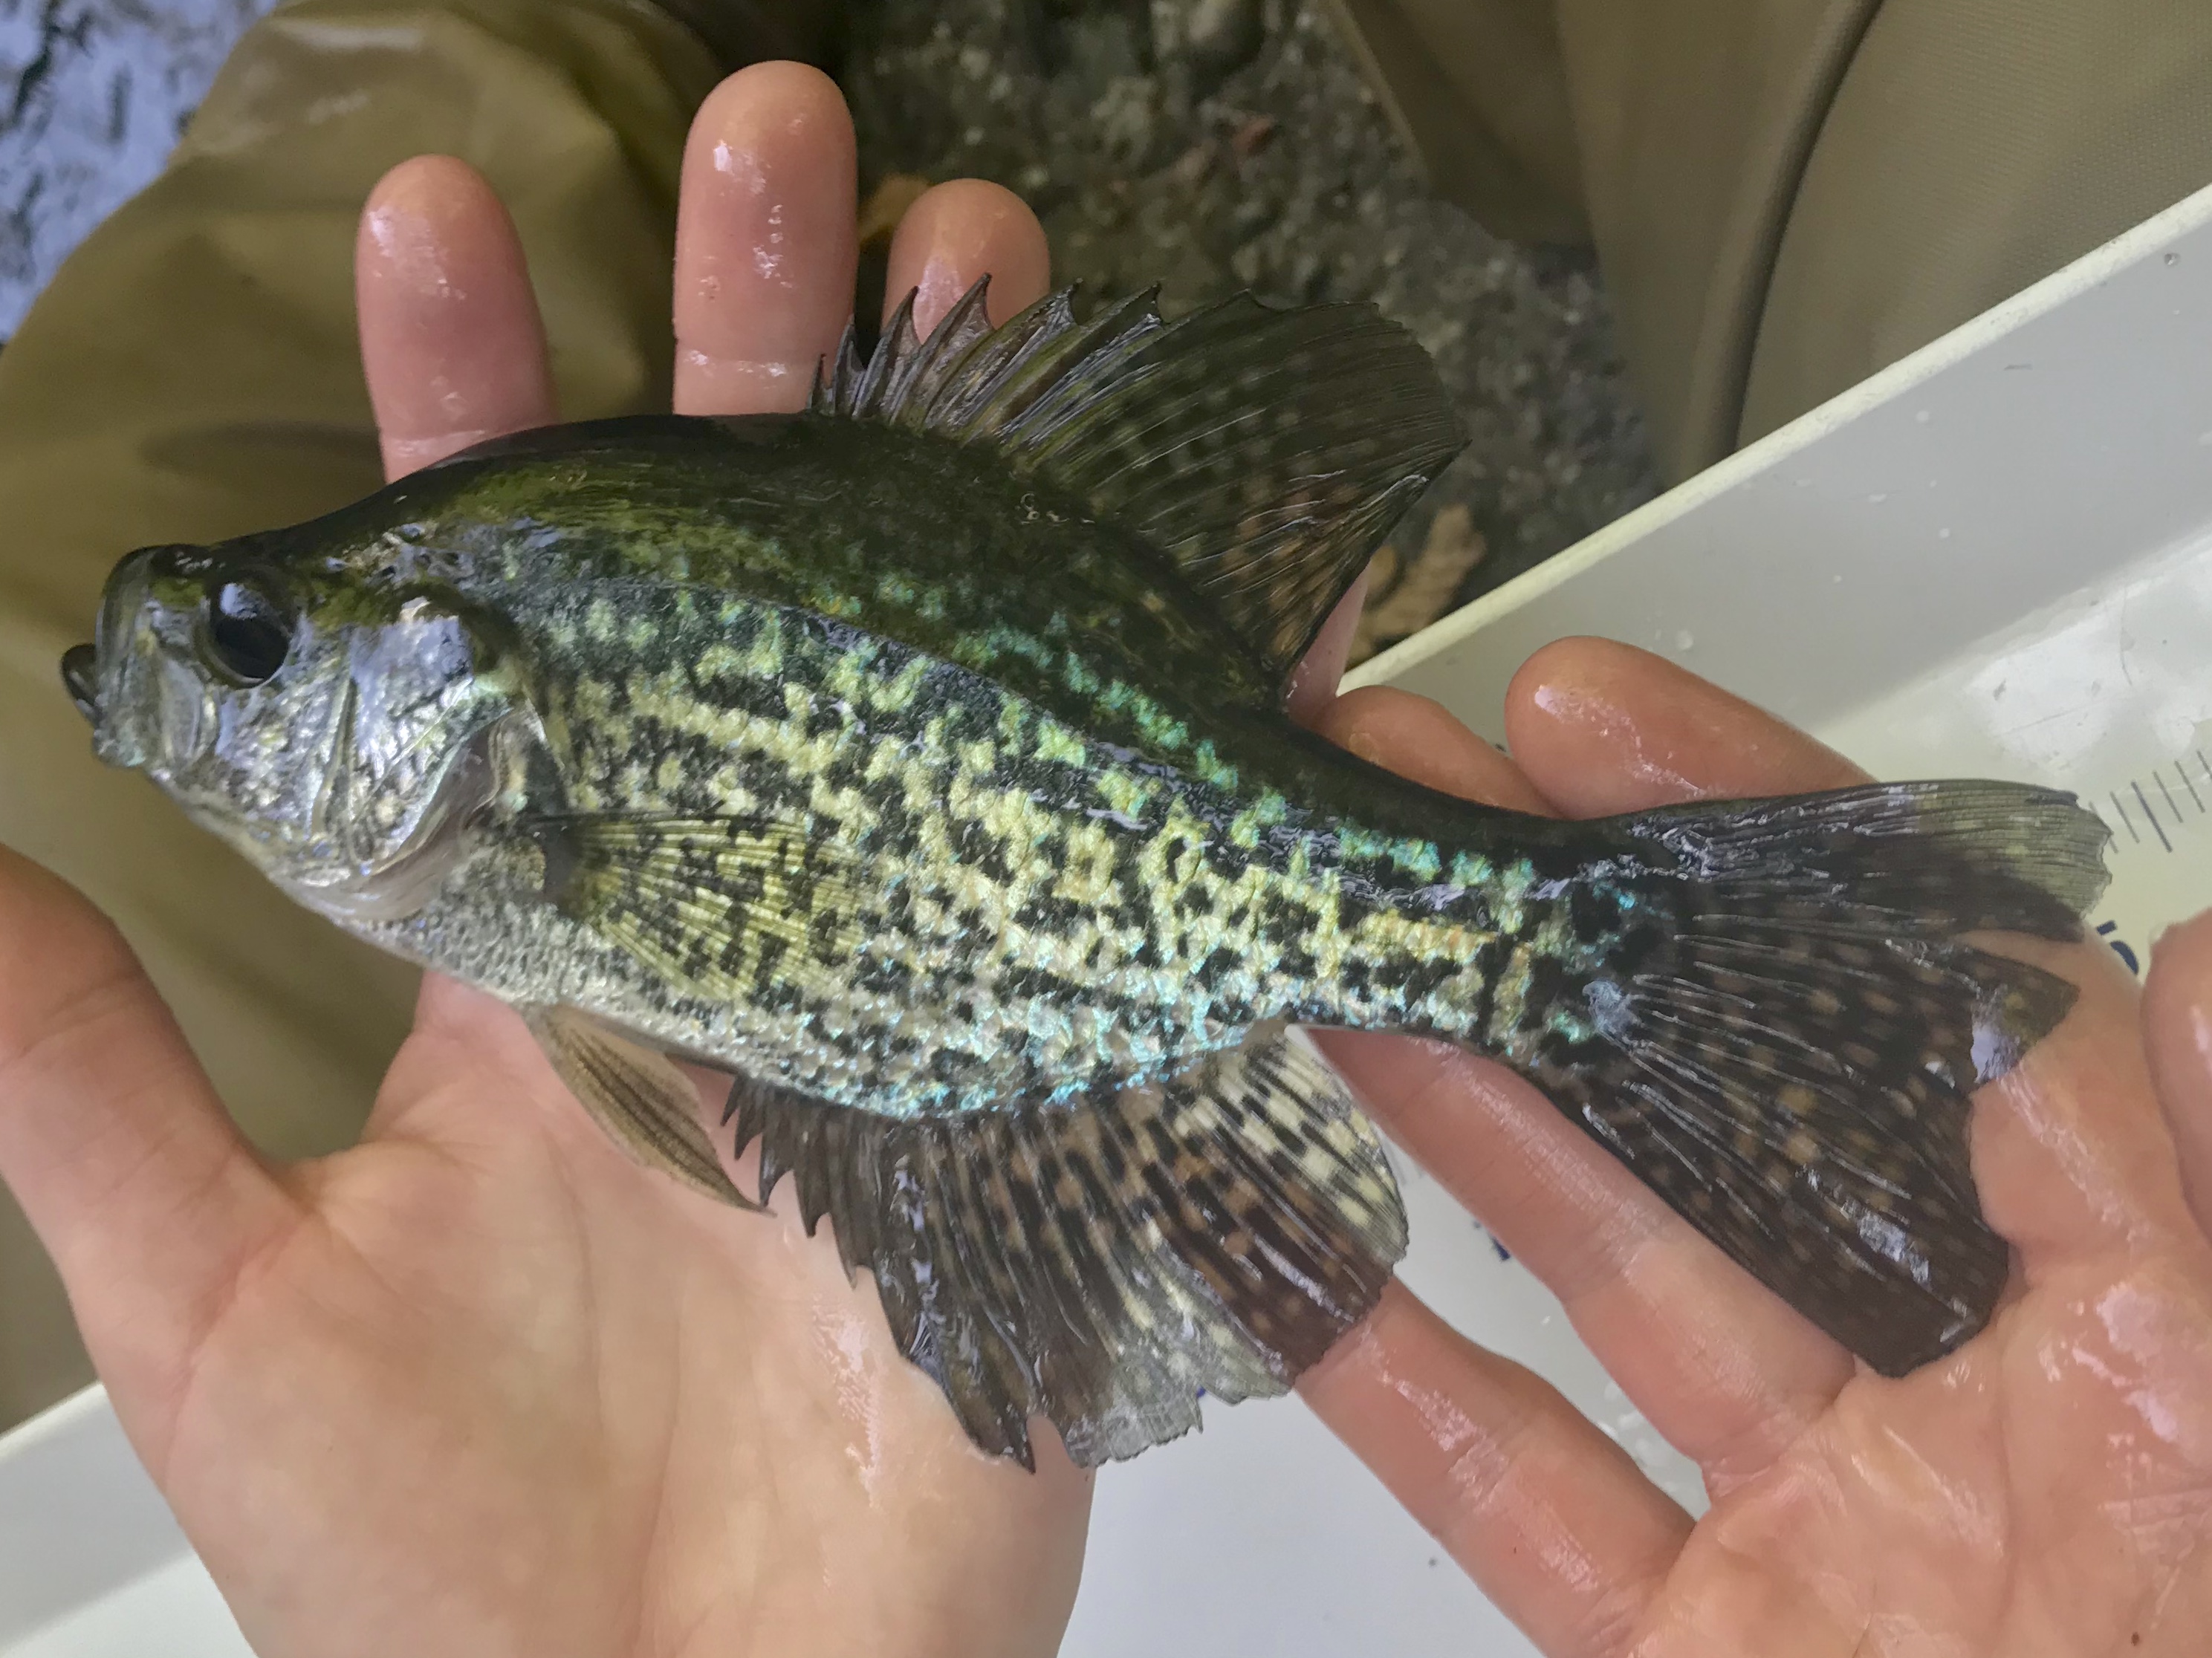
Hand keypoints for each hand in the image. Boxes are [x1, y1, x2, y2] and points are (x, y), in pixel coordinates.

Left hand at [0, 66, 1081, 1657]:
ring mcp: (900, 975)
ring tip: (982, 268)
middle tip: (783, 150)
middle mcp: (730, 910)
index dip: (476, 420)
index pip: (509, 621)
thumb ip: (88, 1087)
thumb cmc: (449, 1569)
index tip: (453, 224)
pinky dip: (1203, 726)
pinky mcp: (1043, 1080)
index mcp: (537, 932)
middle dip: (765, 359)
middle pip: (764, 591)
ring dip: (975, 473)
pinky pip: (1138, 871)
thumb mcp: (223, 1305)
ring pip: (952, 668)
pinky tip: (1239, 572)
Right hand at [1295, 645, 2211, 1654]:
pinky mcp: (1681, 1647)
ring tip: (1307, 946)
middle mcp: (1970, 1399)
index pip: (1934, 1011)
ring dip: (1449, 1098)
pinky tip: (1264, 1243)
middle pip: (1732, 1100)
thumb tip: (2194, 959)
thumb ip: (2200, 1216)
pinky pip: (1508, 1494)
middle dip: (1563, 920)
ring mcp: (1810, 1529)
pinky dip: (1379, 1376)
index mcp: (2134, 1336)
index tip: (1592, 724)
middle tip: (1396, 781)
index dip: (1767, 839)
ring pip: (1597, 1266)